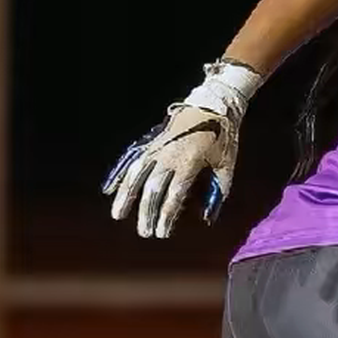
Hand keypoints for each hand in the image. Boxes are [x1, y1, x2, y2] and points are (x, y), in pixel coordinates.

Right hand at [102, 58, 261, 237]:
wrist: (213, 104)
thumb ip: (217, 192)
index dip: (166, 215)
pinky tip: (110, 189)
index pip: (174, 195)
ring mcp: (158, 147)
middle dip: (146, 212)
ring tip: (117, 215)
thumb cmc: (224, 137)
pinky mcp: (152, 141)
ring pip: (136, 174)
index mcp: (189, 162)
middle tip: (144, 232)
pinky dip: (120, 174)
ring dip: (126, 195)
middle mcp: (169, 155)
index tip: (161, 233)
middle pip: (152, 188)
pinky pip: (132, 159)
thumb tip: (206, 218)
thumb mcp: (227, 165)